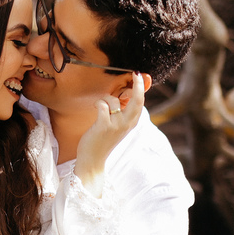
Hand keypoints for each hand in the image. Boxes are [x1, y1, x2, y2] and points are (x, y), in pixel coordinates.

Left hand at [74, 73, 145, 195]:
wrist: (93, 160)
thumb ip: (123, 112)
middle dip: (137, 85)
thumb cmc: (103, 140)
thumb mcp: (118, 126)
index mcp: (131, 123)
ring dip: (104, 98)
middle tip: (134, 74)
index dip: (140, 88)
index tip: (137, 75)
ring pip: (113, 100)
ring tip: (99, 106)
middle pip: (137, 100)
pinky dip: (98, 102)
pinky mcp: (104, 126)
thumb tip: (126, 94)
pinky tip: (94, 107)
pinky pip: (103, 105)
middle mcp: (127, 124)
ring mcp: (116, 125)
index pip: (140, 102)